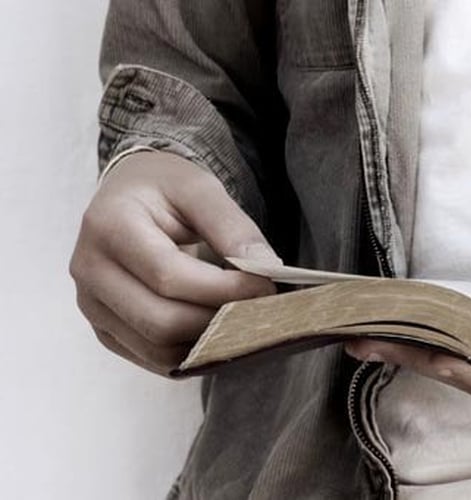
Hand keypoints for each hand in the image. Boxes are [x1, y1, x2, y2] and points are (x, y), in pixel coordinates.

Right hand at [70, 152, 276, 374]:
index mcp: (109, 227)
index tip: (265, 286)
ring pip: (157, 348)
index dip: (224, 289)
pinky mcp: (105, 329)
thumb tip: (266, 269)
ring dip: (208, 341)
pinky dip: (192, 352)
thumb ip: (234, 228)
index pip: (169, 277)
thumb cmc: (165, 189)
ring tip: (241, 317)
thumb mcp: (201, 190)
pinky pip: (153, 358)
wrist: (131, 195)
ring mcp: (92, 305)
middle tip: (257, 307)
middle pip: (161, 322)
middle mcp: (90, 271)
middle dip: (218, 320)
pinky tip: (218, 330)